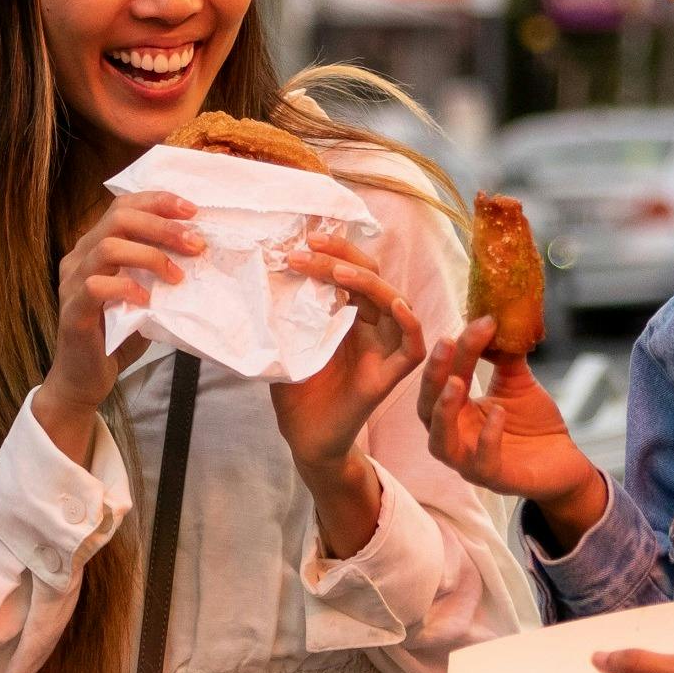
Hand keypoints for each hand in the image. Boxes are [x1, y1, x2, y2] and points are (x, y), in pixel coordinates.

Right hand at [30, 193, 204, 459]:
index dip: (158, 202)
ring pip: (108, 247)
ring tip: (177, 275)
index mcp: (95, 245)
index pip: (123, 206)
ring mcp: (72, 281)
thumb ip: (158, 271)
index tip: (193, 211)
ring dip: (150, 255)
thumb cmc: (116, 334)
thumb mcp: (143, 293)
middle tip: (195, 244)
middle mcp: (80, 256)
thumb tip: (200, 252)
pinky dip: (127, 287)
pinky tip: (148, 300)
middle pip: (118, 218)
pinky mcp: (73, 309)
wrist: (85, 377)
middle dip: (162, 226)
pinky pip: (97, 285)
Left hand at [268, 227, 419, 552]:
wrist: (304, 436)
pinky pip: (413, 345)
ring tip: (337, 271)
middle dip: (343, 256)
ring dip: (369, 283)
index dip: (333, 249)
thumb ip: (283, 309)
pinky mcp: (391, 375)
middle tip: (309, 246)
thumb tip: (260, 267)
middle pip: (372, 276)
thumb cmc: (296, 388)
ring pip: (394, 302)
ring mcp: (384, 348)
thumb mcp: (284, 339)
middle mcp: (371, 325)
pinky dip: (409, 323)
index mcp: (348, 313)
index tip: (303, 236)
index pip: (350, 268)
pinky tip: (395, 305)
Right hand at [418, 320, 606, 544]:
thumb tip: (495, 318)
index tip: (480, 322)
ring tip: (457, 382)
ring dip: (444, 411)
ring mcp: (468, 462)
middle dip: (435, 375)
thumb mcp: (517, 384)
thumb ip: (503, 357)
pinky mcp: (493, 479)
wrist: (565, 463)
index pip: (445, 377)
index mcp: (455, 412)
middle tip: (447, 343)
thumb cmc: (534, 425)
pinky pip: (480, 463)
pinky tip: (499, 414)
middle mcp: (454, 436)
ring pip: (440, 441)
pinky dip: (486, 438)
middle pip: (427, 407)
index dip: (457, 349)